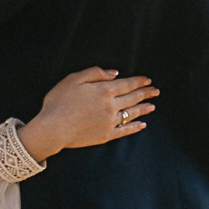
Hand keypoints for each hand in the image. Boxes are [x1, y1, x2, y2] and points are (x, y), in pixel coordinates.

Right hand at [20, 67, 157, 161]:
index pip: (127, 84)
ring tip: (153, 106)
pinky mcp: (106, 135)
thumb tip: (115, 73)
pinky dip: (135, 127)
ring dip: (144, 109)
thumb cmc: (59, 102)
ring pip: (132, 113)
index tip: (148, 80)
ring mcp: (110, 121)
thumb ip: (95, 73)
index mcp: (104, 90)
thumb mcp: (73, 79)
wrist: (53, 129)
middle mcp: (111, 105)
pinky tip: (142, 124)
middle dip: (146, 93)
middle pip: (133, 97)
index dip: (139, 81)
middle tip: (156, 91)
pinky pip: (125, 130)